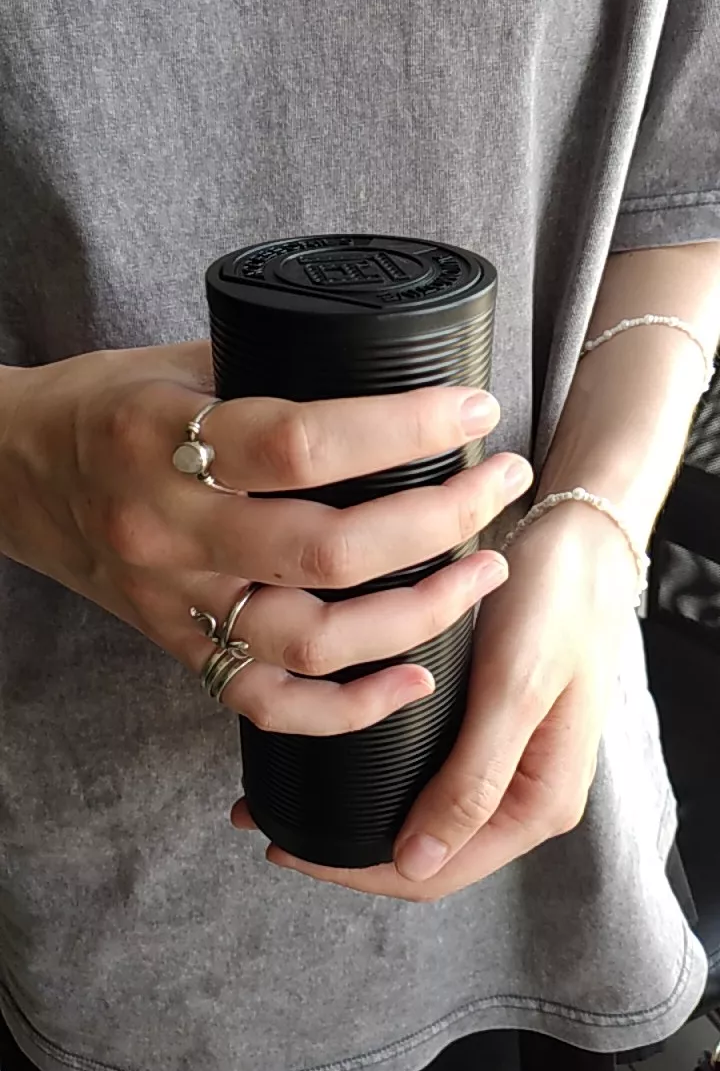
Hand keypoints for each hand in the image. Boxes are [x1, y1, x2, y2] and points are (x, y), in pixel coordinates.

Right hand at [0, 342, 531, 735]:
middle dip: (440, 519)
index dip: (403, 428)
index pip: (302, 442)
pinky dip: (350, 707)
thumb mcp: (174, 363)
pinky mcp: (177, 649)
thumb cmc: (100, 406)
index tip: (475, 412)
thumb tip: (390, 380)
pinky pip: (268, 703)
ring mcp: (173, 603)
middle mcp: (167, 531)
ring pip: (314, 639)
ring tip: (486, 571)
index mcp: (160, 439)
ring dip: (419, 611)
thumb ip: (271, 376)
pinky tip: (416, 678)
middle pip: (328, 550)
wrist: (9, 473)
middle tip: (502, 485)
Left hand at [242, 501, 637, 896]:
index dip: (358, 870)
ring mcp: (509, 764)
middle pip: (426, 853)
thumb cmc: (555, 605)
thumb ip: (472, 782)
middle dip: (348, 849)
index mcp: (540, 805)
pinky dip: (381, 776)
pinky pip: (430, 774)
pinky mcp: (492, 729)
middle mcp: (525, 797)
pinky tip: (338, 757)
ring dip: (360, 813)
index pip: (437, 871)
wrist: (583, 540)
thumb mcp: (513, 690)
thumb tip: (416, 865)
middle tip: (267, 821)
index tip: (286, 845)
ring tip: (285, 794)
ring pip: (423, 816)